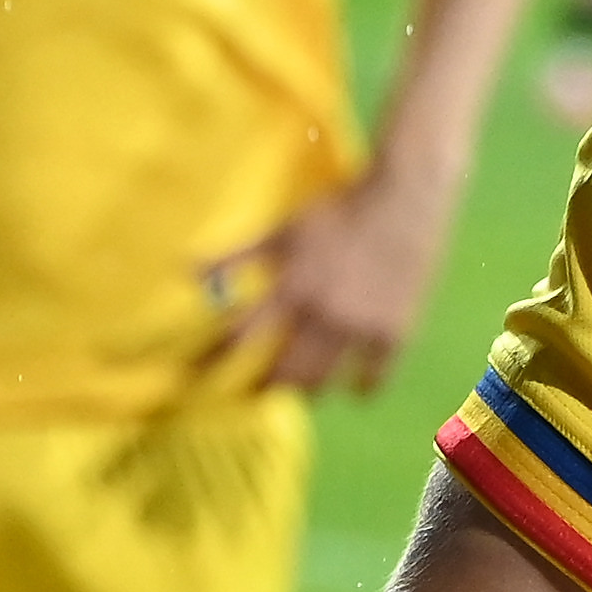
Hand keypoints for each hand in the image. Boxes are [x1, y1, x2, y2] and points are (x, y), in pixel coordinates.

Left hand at [214, 159, 463, 393]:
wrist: (404, 200)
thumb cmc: (338, 212)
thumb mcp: (282, 230)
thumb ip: (236, 255)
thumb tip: (188, 272)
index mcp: (293, 286)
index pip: (241, 336)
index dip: (214, 358)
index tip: (198, 372)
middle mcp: (324, 314)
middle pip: (284, 372)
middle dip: (261, 386)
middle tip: (252, 390)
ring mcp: (362, 327)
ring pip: (326, 381)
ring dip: (306, 391)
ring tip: (297, 391)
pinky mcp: (395, 332)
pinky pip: (376, 376)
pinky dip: (362, 387)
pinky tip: (355, 389)